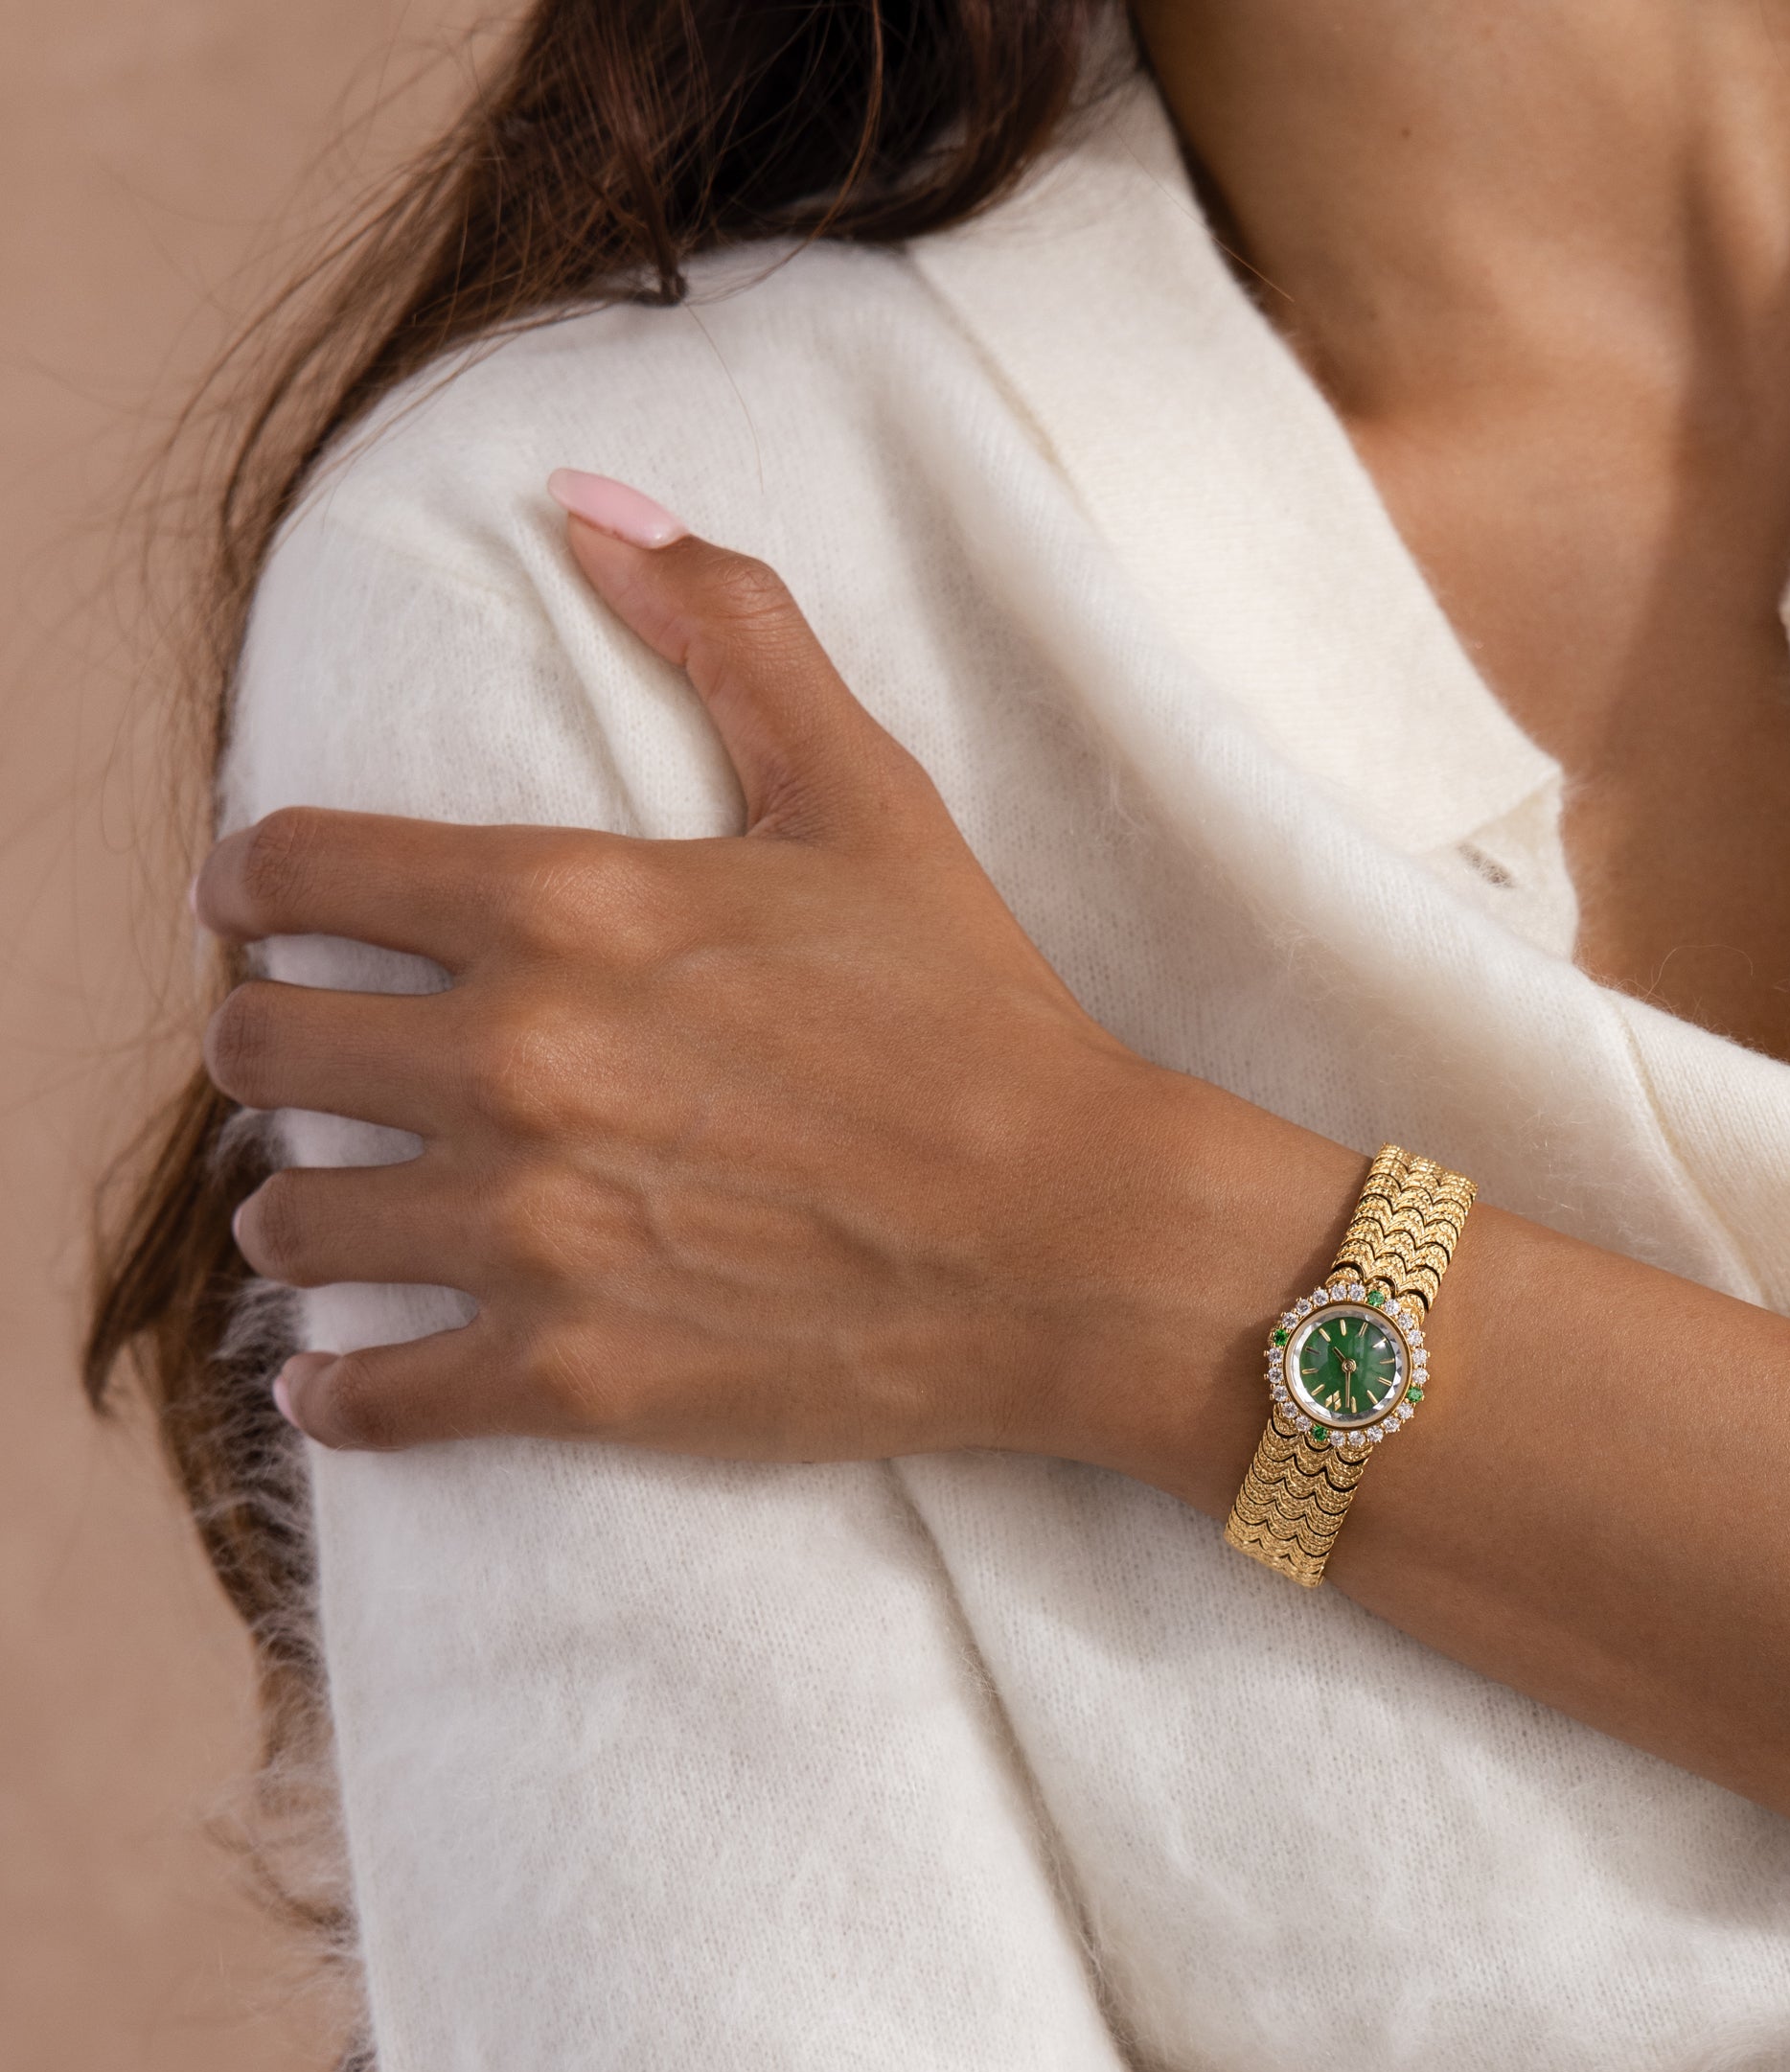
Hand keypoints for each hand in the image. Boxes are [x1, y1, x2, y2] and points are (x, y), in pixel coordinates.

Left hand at [198, 478, 1336, 1467]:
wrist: (1081, 1241)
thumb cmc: (984, 1019)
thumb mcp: (870, 800)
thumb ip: (727, 635)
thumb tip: (592, 504)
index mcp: (566, 902)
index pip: (292, 872)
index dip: (254, 890)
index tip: (258, 916)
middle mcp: (519, 1060)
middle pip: (263, 1048)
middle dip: (273, 1050)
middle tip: (316, 1071)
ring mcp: (537, 1231)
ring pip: (297, 1223)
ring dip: (304, 1216)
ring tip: (338, 1220)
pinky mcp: (572, 1376)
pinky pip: (373, 1396)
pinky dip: (347, 1390)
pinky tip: (349, 1378)